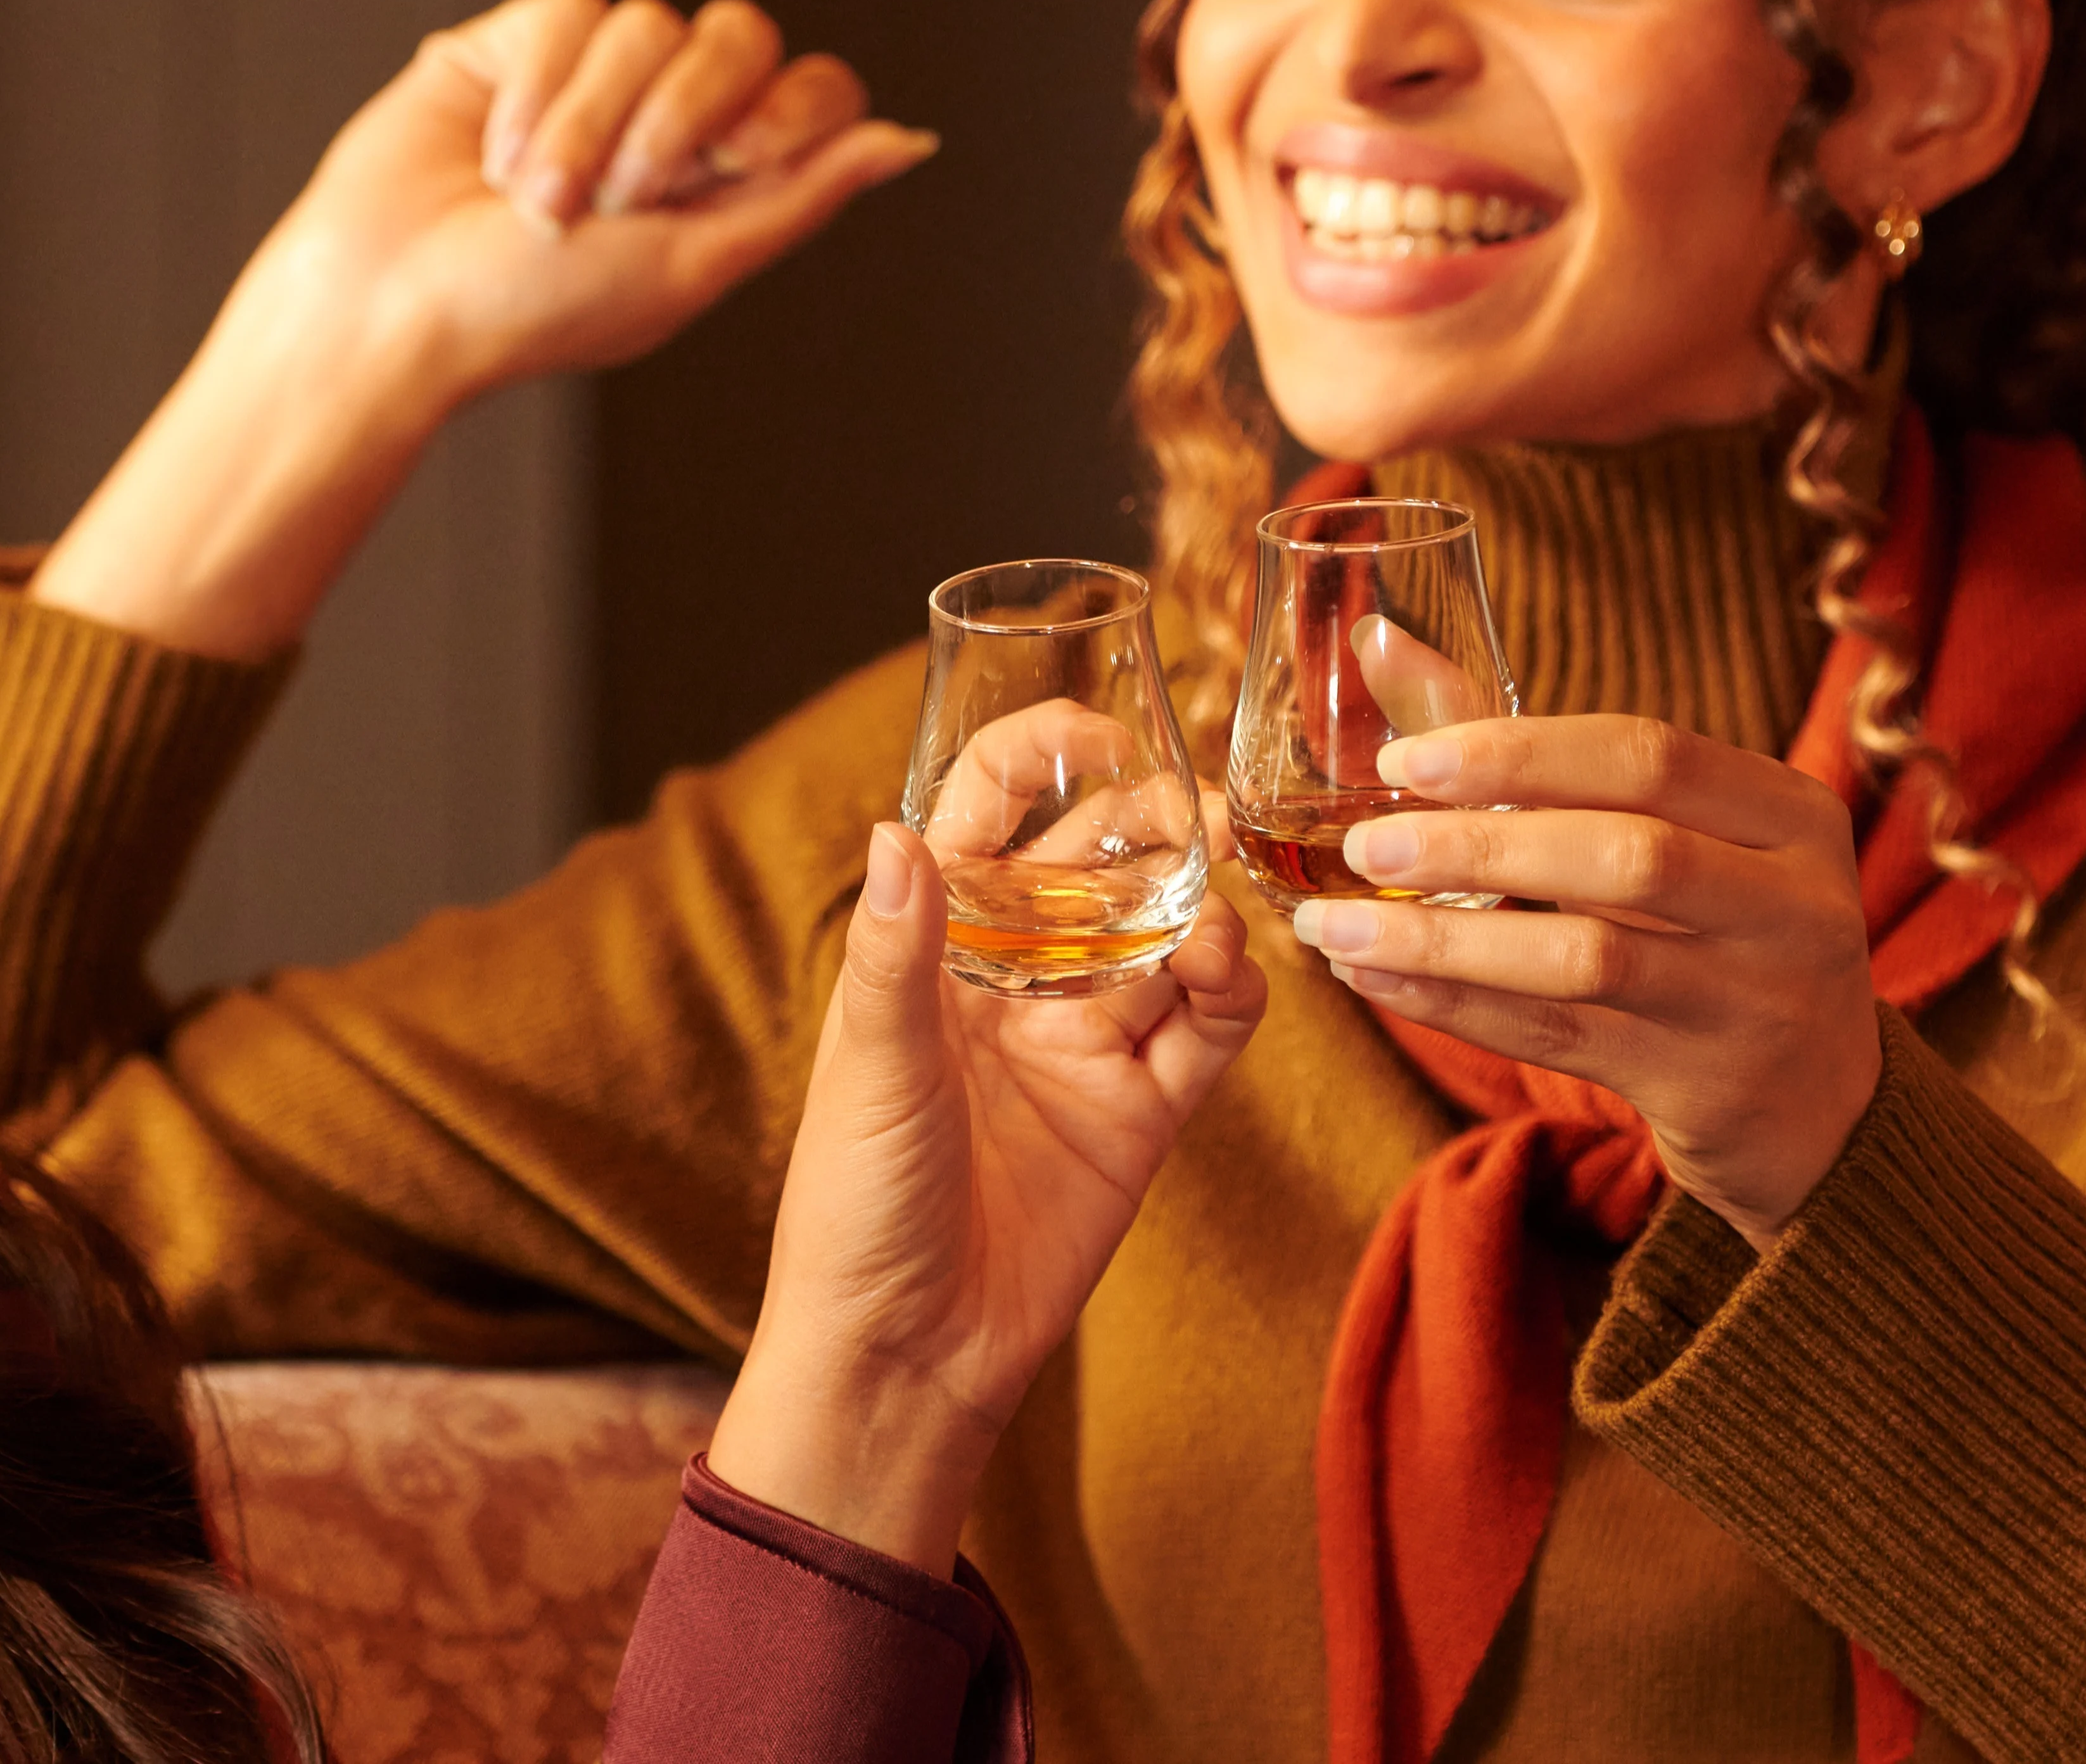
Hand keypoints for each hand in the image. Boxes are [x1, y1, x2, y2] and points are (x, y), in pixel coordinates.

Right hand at [229, 0, 934, 407]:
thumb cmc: (536, 311)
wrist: (395, 302)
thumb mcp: (690, 265)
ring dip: (591, 128)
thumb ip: (799, 196)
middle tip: (619, 198)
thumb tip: (911, 139)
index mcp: (726, 177)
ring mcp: (593, 75)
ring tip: (535, 202)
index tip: (735, 161)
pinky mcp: (518, 40)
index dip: (788, 107)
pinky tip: (492, 152)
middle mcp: (667, 114)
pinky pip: (569, 10)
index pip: (812, 90)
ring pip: (646, 23)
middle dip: (679, 117)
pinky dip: (537, 92)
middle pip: (739, 35)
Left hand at [707, 822, 1264, 1567]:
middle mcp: (1014, 985)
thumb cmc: (855, 1211)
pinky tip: (1227, 970)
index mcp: (933, 955)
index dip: (1037, 759)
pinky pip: (1204, 1036)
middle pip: (1095, 868)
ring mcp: (1083, 1046)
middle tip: (1192, 810)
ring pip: (1162, 941)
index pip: (985, 820)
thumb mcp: (872, 1071)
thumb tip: (895, 832)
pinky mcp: (1139, 1115)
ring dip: (1196, 904)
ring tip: (1213, 897)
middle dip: (1145, 825)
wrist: (907, 1357)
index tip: (1101, 729)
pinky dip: (1229, 992)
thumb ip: (897, 955)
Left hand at [1285, 717, 1881, 1246]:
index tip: (1406, 759)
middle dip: (1476, 845)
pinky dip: (1457, 1006)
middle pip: (1626, 855)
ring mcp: (1755, 1002)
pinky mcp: (1707, 1085)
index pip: (1651, 756)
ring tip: (1338, 926)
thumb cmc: (1710, 933)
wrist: (1819, 1105)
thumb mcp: (1670, 834)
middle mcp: (1791, 903)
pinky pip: (1561, 1038)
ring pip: (1586, 959)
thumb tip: (1382, 643)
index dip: (1519, 752)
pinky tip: (1379, 979)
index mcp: (1789, 813)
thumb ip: (1529, 753)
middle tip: (1365, 844)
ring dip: (1445, 939)